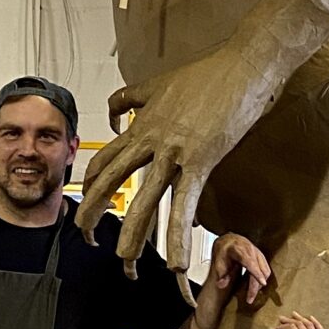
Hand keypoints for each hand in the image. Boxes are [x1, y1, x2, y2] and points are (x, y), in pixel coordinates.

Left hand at [83, 47, 268, 270]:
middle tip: (87, 239)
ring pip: (144, 201)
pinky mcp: (201, 160)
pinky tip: (178, 261)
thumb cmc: (208, 72)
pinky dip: (179, 237)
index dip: (90, 186)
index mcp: (141, 126)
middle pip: (111, 183)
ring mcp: (174, 152)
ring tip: (127, 264)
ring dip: (134, 237)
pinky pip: (185, 205)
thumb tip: (116, 118)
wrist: (242, 65)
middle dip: (94, 213)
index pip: (104, 161)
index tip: (86, 206)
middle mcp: (151, 141)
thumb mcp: (157, 83)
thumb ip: (129, 98)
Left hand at [210, 232, 272, 308]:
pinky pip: (266, 269)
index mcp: (239, 250)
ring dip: (260, 283)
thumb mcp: (218, 262)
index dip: (257, 273)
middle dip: (256, 286)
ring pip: (265, 270)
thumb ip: (221, 274)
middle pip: (259, 270)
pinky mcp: (261, 256)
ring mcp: (258, 253)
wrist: (229, 240)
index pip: (250, 262)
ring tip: (251, 293)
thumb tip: (222, 285)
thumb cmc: (224, 250)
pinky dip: (262, 278)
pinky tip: (256, 285)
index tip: (263, 283)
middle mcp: (251, 250)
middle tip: (249, 299)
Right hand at [275, 312, 328, 328]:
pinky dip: (315, 322)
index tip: (278, 328)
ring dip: (300, 318)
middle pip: (299, 324)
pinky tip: (310, 317)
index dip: (284, 326)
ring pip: (309, 324)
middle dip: (289, 320)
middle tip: (282, 318)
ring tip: (293, 314)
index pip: (291, 328)